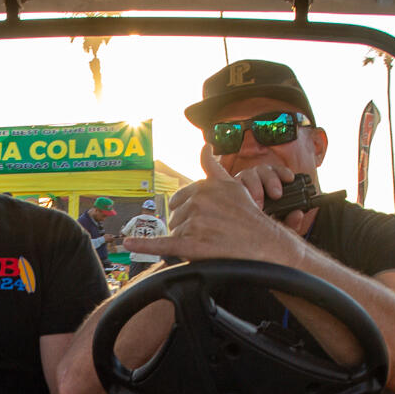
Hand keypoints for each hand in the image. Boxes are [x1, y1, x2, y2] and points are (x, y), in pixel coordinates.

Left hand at [139, 144, 305, 265]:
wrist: (265, 245)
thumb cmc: (249, 217)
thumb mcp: (233, 186)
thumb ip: (213, 167)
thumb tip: (204, 147)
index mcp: (204, 187)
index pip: (181, 200)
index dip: (188, 213)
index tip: (202, 219)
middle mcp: (198, 202)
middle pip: (177, 218)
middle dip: (188, 227)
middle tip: (211, 234)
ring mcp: (195, 223)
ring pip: (176, 233)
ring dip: (186, 240)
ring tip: (211, 243)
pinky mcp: (191, 245)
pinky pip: (163, 244)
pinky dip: (144, 246)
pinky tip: (129, 245)